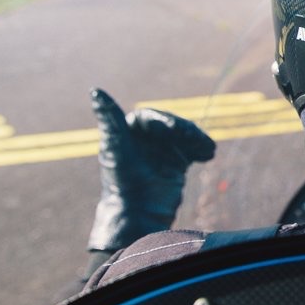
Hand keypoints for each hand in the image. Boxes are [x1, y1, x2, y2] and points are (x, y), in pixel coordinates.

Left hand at [87, 88, 215, 251]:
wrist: (137, 214)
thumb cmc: (120, 180)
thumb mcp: (116, 147)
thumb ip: (109, 118)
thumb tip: (95, 90)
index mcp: (128, 131)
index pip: (151, 117)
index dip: (166, 121)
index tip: (176, 131)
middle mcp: (146, 139)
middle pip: (172, 125)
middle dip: (186, 132)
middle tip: (197, 143)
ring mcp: (162, 150)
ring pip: (185, 136)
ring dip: (197, 140)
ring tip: (207, 151)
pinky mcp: (176, 164)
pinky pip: (192, 150)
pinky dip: (202, 150)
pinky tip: (208, 155)